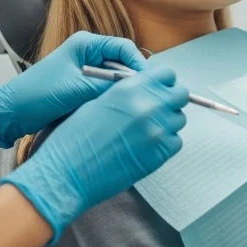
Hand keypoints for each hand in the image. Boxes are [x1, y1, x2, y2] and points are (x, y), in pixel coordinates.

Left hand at [0, 31, 146, 148]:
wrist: (10, 113)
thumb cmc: (35, 95)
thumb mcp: (75, 88)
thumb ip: (106, 86)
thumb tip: (134, 89)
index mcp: (85, 44)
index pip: (124, 48)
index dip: (139, 64)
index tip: (149, 82)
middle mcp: (87, 54)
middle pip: (122, 63)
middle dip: (133, 80)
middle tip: (145, 97)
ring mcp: (84, 71)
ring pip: (115, 79)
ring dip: (122, 91)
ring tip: (132, 105)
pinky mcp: (81, 87)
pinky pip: (105, 90)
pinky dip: (112, 99)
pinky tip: (116, 111)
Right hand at [2, 62, 188, 241]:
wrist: (66, 172)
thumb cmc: (74, 138)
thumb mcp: (97, 102)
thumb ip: (126, 93)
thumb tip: (143, 90)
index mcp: (131, 88)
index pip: (166, 73)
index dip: (163, 81)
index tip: (158, 88)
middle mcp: (149, 105)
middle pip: (180, 94)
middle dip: (171, 99)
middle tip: (157, 109)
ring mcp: (157, 130)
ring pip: (179, 119)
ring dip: (167, 122)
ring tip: (146, 130)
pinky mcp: (159, 154)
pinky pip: (175, 141)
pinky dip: (165, 142)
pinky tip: (146, 146)